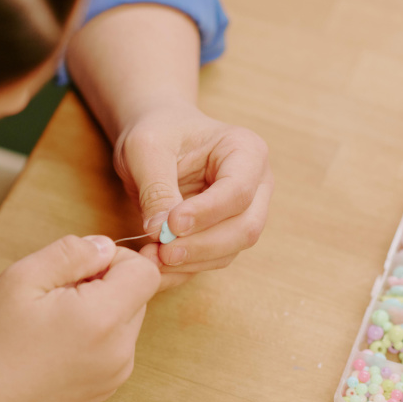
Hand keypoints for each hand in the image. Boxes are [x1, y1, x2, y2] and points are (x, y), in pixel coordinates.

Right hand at [0, 235, 159, 401]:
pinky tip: (57, 344)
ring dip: (101, 311)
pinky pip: (116, 347)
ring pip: (126, 321)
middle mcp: (119, 350)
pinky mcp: (106, 388)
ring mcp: (115, 374)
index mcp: (102, 318)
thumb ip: (72, 252)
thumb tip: (105, 247)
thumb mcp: (23, 276)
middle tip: (58, 295)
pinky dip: (96, 337)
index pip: (145, 272)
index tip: (79, 269)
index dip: (116, 260)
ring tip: (55, 321)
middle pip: (138, 296)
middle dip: (105, 285)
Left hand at [114, 102, 272, 289]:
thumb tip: (160, 232)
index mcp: (246, 151)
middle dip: (202, 245)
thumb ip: (155, 188)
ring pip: (230, 250)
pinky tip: (156, 266)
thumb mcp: (146, 149)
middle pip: (245, 227)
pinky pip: (211, 260)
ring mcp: (245, 213)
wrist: (157, 138)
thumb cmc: (157, 132)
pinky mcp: (225, 235)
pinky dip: (184, 269)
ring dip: (191, 262)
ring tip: (152, 258)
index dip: (206, 213)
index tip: (170, 224)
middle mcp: (256, 185)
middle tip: (162, 252)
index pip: (238, 191)